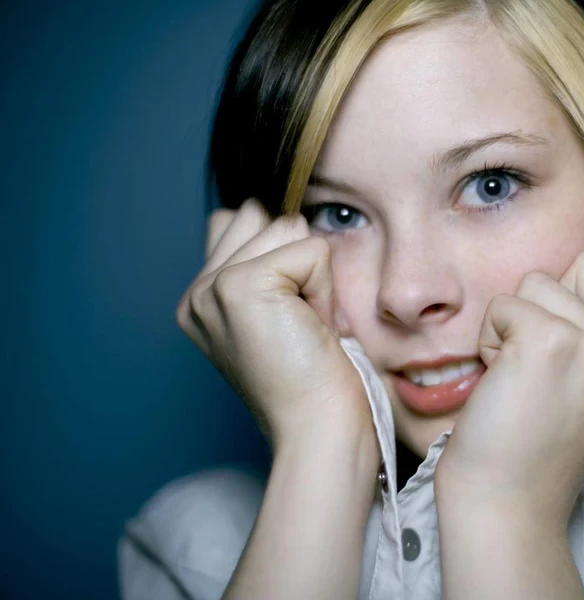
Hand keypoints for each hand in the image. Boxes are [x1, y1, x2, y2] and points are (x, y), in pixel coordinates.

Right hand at [176, 199, 377, 457]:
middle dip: (297, 260)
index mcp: (201, 300)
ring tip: (305, 326)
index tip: (290, 315)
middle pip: (261, 214)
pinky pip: (310, 250)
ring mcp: (213, 287)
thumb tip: (287, 216)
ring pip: (287, 226)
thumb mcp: (280, 315)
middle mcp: (197, 292)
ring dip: (314, 276)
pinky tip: (312, 328)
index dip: (281, 254)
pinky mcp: (240, 285)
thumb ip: (267, 264)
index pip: (239, 219)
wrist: (319, 428)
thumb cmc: (315, 378)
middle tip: (299, 321)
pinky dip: (324, 289)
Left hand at [435, 249, 583, 523]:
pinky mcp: (550, 342)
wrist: (509, 496)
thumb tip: (582, 271)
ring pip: (541, 280)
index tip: (574, 342)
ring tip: (521, 373)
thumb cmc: (543, 439)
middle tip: (544, 356)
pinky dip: (490, 337)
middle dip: (555, 299)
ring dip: (517, 321)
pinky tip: (501, 379)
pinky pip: (505, 304)